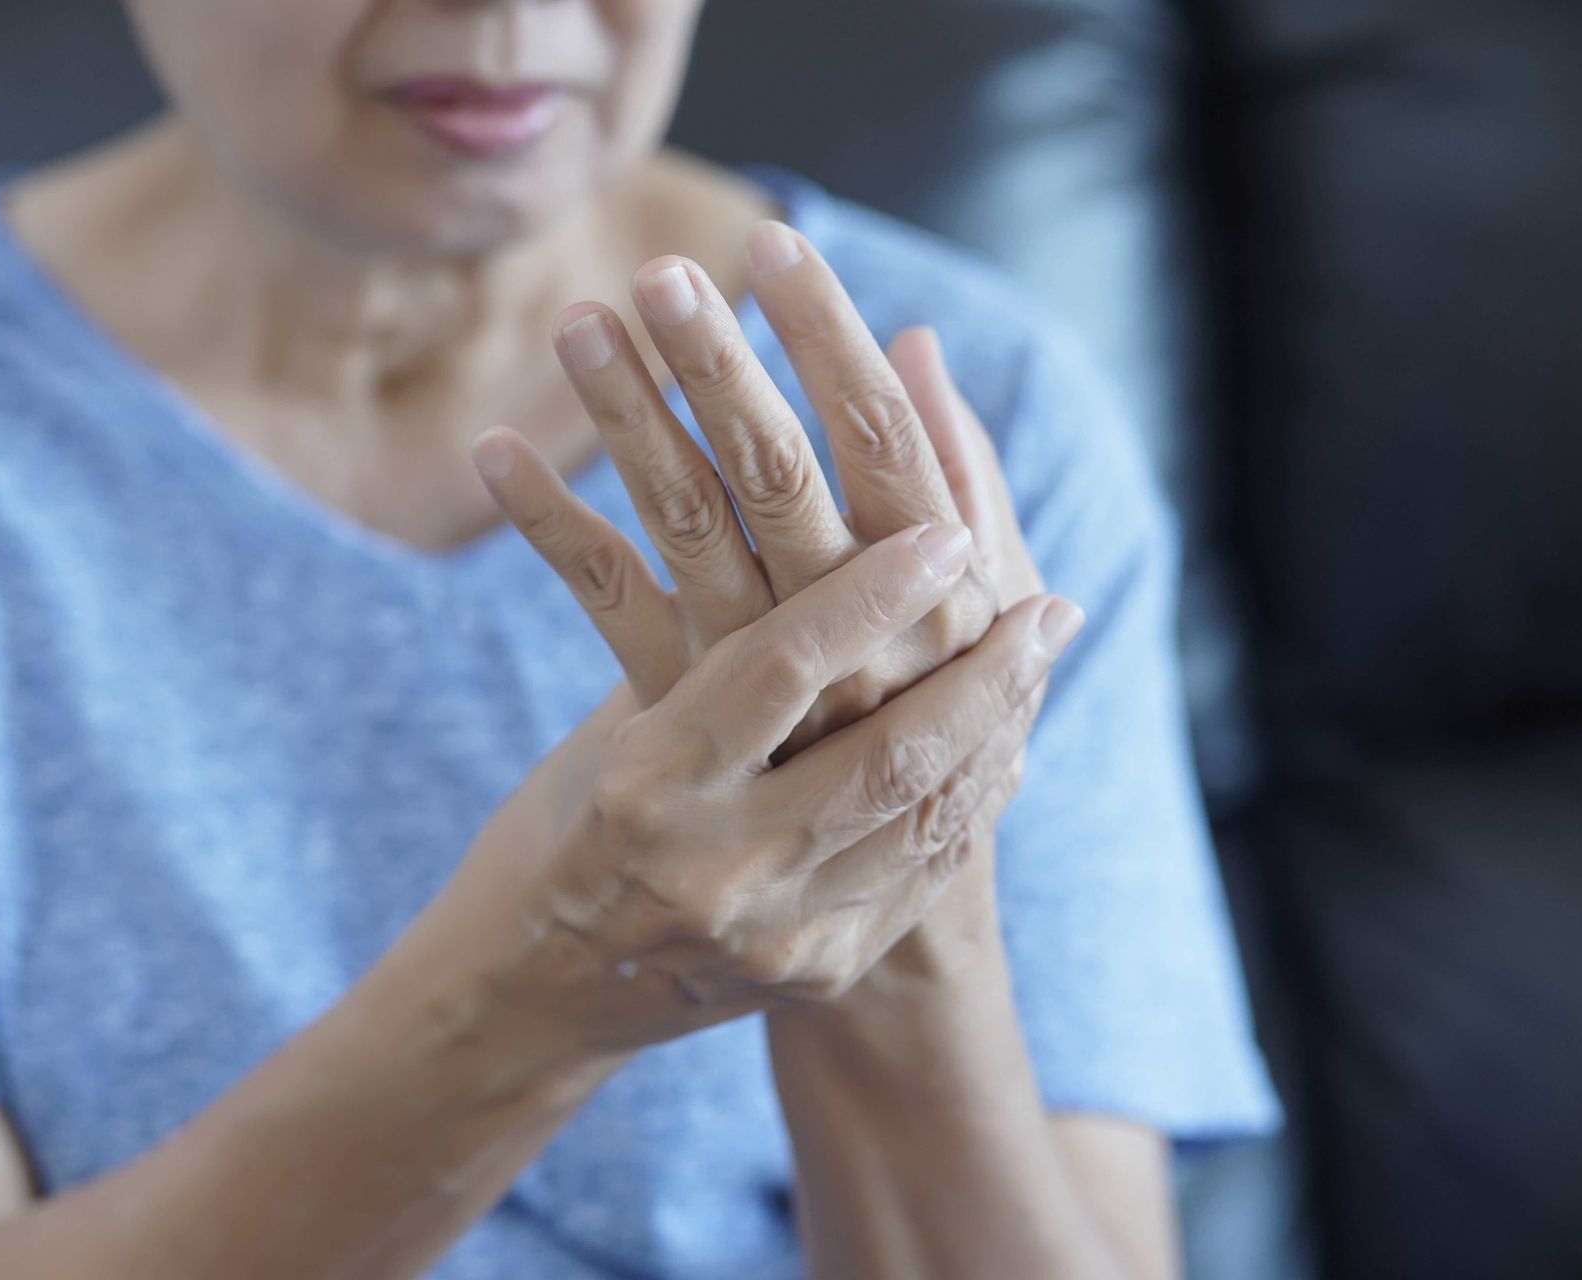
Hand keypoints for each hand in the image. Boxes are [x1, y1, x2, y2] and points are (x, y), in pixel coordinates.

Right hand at [448, 525, 1074, 1053]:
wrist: (532, 997)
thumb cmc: (560, 826)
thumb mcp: (610, 731)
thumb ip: (707, 659)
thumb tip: (805, 539)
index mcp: (645, 784)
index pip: (781, 669)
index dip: (871, 593)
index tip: (947, 531)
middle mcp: (715, 866)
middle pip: (886, 757)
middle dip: (984, 675)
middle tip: (1049, 606)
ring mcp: (774, 935)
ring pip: (923, 818)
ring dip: (997, 730)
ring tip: (1042, 657)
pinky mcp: (816, 972)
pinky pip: (919, 872)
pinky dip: (970, 797)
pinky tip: (1004, 740)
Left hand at [474, 222, 1069, 991]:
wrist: (838, 961)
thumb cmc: (900, 786)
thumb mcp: (955, 662)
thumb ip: (963, 510)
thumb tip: (924, 349)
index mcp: (935, 637)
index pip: (899, 469)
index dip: (845, 360)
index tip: (790, 258)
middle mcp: (844, 677)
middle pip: (782, 490)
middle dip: (730, 368)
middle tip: (677, 267)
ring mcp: (742, 719)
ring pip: (686, 532)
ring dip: (634, 415)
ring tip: (585, 319)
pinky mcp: (658, 744)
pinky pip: (605, 609)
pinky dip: (552, 520)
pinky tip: (498, 446)